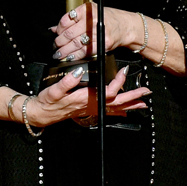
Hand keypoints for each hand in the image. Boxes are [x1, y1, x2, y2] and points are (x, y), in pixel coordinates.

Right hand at [26, 65, 150, 126]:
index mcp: (85, 98)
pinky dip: (119, 111)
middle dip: (132, 97)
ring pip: (114, 108)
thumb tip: (79, 71)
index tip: (123, 71)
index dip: (117, 82)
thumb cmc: (47, 102)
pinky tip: (126, 111)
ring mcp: (90, 109)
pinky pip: (108, 112)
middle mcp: (90, 105)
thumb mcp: (53, 90)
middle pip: (116, 102)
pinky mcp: (88, 110)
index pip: (107, 91)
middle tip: (145, 92)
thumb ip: (67, 81)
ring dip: (129, 105)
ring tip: (142, 103)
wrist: (40, 114)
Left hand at [51, 2, 134, 60]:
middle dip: (59, 42)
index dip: (59, 29)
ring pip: (75, 44)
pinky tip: (70, 57)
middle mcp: (92, 20)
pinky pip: (85, 52)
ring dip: (64, 51)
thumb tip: (54, 29)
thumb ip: (72, 20)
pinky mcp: (102, 44)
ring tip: (58, 54)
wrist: (126, 26)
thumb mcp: (90, 13)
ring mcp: (98, 32)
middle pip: (69, 33)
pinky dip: (75, 56)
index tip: (56, 34)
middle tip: (55, 46)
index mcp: (88, 9)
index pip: (66, 20)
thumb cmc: (108, 19)